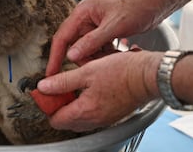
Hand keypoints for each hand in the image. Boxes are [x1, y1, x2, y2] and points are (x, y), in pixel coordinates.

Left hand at [38, 50, 161, 131]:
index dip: (47, 105)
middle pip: (65, 121)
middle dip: (58, 106)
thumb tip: (44, 87)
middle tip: (57, 88)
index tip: (46, 92)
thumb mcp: (86, 72)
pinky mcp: (111, 115)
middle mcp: (94, 120)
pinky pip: (90, 116)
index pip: (55, 119)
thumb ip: (62, 81)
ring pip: (77, 119)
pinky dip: (83, 105)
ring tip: (72, 86)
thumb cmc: (122, 72)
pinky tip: (86, 89)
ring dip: (70, 105)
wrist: (149, 76)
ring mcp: (103, 119)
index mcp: (85, 111)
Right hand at [46, 0, 159, 75]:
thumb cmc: (137, 5)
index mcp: (82, 13)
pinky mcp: (103, 33)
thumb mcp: (114, 26)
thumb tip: (71, 56)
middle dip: (84, 59)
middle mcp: (85, 20)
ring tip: (113, 56)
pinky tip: (116, 53)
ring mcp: (94, 26)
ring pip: (86, 50)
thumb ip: (92, 41)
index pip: (62, 37)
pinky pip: (97, 49)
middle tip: (95, 68)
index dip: (55, 57)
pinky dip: (104, 55)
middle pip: (74, 46)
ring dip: (97, 58)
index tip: (51, 74)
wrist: (156, 0)